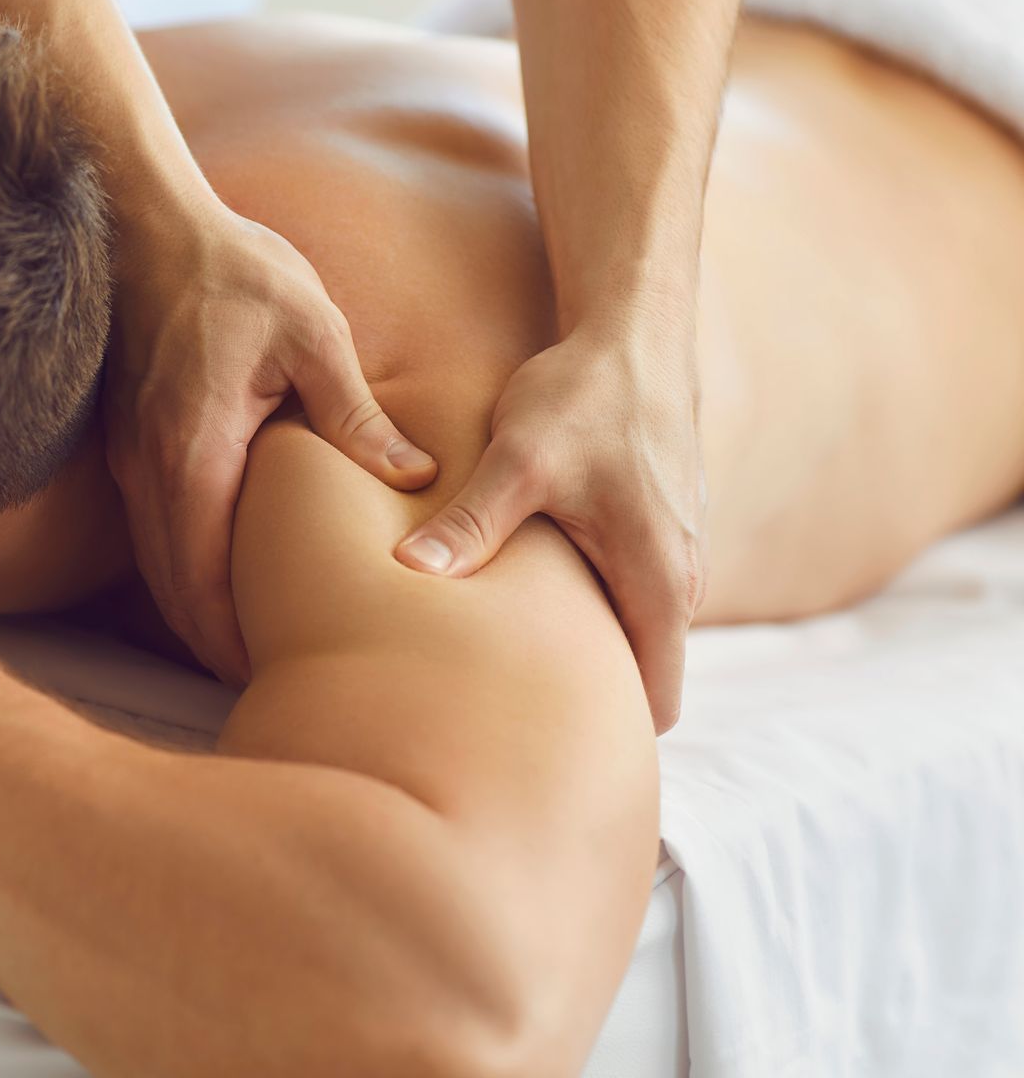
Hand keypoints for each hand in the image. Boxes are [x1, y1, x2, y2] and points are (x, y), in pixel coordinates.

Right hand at [106, 197, 437, 685]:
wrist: (148, 223)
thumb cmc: (234, 272)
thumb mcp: (312, 332)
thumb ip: (354, 413)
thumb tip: (413, 477)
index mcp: (194, 451)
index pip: (204, 577)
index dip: (233, 637)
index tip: (271, 676)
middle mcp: (150, 468)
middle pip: (173, 589)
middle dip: (213, 644)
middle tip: (264, 686)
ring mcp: (131, 459)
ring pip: (156, 565)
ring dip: (195, 613)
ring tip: (246, 651)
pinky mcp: (130, 443)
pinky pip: (153, 531)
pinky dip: (182, 571)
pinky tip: (221, 582)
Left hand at [394, 318, 705, 731]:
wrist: (632, 331)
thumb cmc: (583, 395)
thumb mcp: (518, 460)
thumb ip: (470, 524)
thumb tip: (409, 573)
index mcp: (658, 580)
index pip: (656, 700)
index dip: (613, 737)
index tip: (553, 759)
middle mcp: (679, 578)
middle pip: (642, 675)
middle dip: (589, 704)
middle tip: (509, 729)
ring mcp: (673, 553)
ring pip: (632, 634)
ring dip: (586, 652)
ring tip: (508, 674)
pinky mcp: (655, 528)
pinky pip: (626, 594)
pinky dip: (589, 609)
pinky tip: (528, 604)